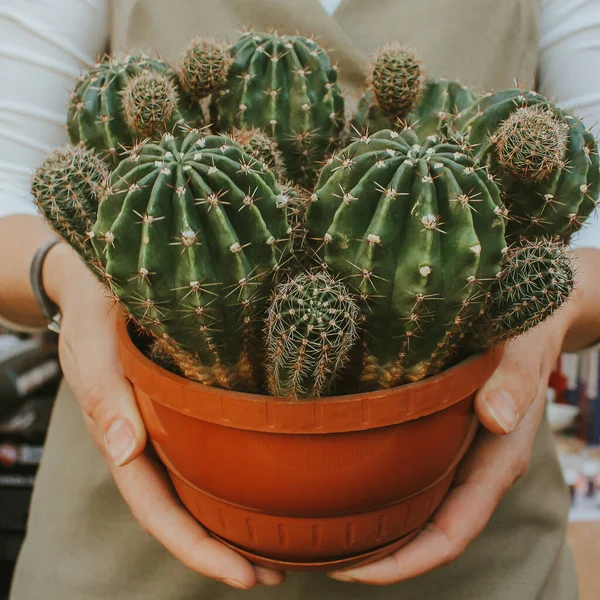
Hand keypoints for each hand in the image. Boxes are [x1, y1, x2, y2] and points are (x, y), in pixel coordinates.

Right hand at [44, 243, 284, 589]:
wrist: (100, 280)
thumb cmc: (96, 311)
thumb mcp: (92, 347)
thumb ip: (103, 395)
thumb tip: (123, 450)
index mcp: (124, 436)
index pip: (156, 509)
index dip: (196, 547)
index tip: (243, 575)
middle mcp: (149, 440)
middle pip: (183, 510)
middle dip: (224, 549)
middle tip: (278, 574)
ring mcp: (169, 426)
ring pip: (199, 486)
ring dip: (234, 521)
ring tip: (282, 547)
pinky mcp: (186, 404)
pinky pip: (209, 449)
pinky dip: (235, 476)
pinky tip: (269, 482)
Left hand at [328, 303, 574, 584]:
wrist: (533, 327)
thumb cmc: (526, 341)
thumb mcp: (522, 354)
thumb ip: (514, 383)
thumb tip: (495, 416)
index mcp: (495, 463)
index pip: (450, 534)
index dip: (404, 562)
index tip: (352, 571)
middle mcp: (475, 470)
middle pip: (427, 534)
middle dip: (380, 557)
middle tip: (319, 556)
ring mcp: (459, 457)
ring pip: (419, 511)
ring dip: (378, 531)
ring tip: (324, 533)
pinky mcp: (446, 439)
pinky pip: (416, 479)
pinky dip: (384, 496)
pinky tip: (349, 486)